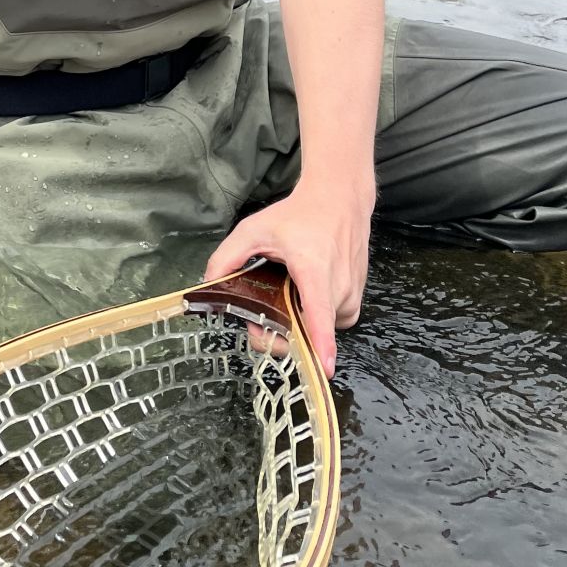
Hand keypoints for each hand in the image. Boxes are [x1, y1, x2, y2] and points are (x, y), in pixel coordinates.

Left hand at [204, 180, 373, 379]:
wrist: (340, 199)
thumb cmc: (297, 215)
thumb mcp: (254, 229)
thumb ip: (226, 257)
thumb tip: (208, 287)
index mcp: (314, 269)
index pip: (319, 313)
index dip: (320, 343)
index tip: (323, 367)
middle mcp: (339, 285)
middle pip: (309, 329)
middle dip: (282, 331)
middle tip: (262, 313)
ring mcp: (352, 294)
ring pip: (321, 328)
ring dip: (300, 321)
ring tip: (289, 291)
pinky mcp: (357, 299)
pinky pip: (334, 321)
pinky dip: (318, 315)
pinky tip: (307, 292)